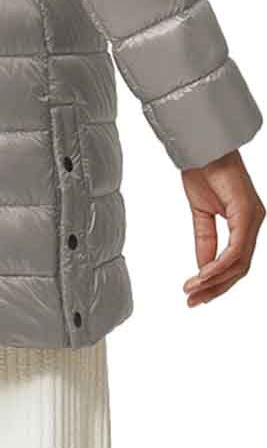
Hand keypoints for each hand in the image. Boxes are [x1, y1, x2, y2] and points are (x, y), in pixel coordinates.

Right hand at [182, 151, 264, 306]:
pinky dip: (218, 266)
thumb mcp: (201, 214)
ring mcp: (253, 218)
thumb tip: (203, 269)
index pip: (237, 262)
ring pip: (240, 263)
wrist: (201, 147)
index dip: (218, 282)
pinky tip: (203, 275)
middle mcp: (254, 221)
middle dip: (216, 288)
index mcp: (245, 221)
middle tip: (194, 301)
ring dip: (214, 281)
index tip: (197, 295)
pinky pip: (236, 250)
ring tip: (193, 290)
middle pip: (240, 268)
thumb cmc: (202, 171)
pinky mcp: (247, 214)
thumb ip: (205, 241)